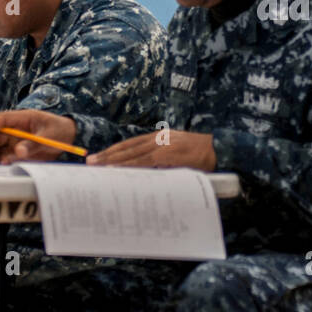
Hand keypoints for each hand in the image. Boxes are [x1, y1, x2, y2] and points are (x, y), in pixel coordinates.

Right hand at [0, 110, 76, 163]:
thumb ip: (34, 143)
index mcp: (21, 119)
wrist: (68, 137)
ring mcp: (15, 141)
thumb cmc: (59, 130)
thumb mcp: (49, 136)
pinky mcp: (18, 151)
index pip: (1, 121)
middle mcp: (15, 129)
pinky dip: (1, 160)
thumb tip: (18, 152)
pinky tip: (2, 164)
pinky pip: (6, 156)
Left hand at [88, 130, 216, 169]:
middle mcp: (159, 138)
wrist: (221, 150)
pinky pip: (145, 161)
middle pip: (128, 147)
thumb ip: (162, 161)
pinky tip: (118, 170)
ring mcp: (163, 145)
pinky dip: (130, 166)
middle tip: (91, 162)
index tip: (100, 156)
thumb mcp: (178, 155)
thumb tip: (144, 173)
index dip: (115, 150)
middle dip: (108, 155)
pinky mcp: (168, 154)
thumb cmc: (201, 157)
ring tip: (98, 167)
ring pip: (133, 153)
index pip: (132, 144)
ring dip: (114, 160)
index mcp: (160, 137)